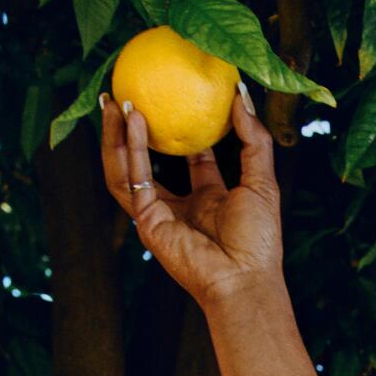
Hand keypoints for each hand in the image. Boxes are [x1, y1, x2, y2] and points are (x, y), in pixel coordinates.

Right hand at [99, 83, 283, 309]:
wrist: (245, 279)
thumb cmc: (258, 240)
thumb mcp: (261, 181)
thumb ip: (254, 139)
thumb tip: (242, 96)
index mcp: (210, 200)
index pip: (193, 159)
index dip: (184, 131)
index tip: (178, 100)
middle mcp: (181, 207)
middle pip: (149, 162)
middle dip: (134, 131)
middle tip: (126, 96)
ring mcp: (160, 215)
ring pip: (127, 169)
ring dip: (118, 136)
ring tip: (114, 103)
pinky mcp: (147, 221)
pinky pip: (131, 180)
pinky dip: (131, 150)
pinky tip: (133, 122)